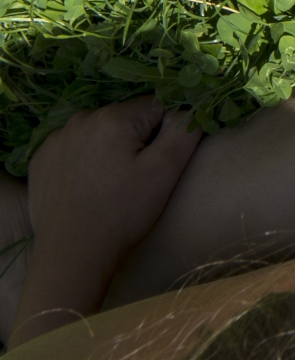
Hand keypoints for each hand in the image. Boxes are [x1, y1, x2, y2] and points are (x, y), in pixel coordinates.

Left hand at [28, 98, 202, 268]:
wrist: (73, 252)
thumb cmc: (124, 211)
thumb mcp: (166, 170)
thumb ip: (184, 129)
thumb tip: (187, 109)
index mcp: (113, 117)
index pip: (156, 107)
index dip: (163, 135)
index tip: (154, 165)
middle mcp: (80, 119)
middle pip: (125, 119)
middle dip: (135, 140)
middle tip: (133, 177)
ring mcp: (55, 139)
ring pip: (98, 132)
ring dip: (108, 148)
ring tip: (108, 184)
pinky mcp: (40, 159)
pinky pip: (73, 147)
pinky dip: (83, 160)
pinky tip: (85, 186)